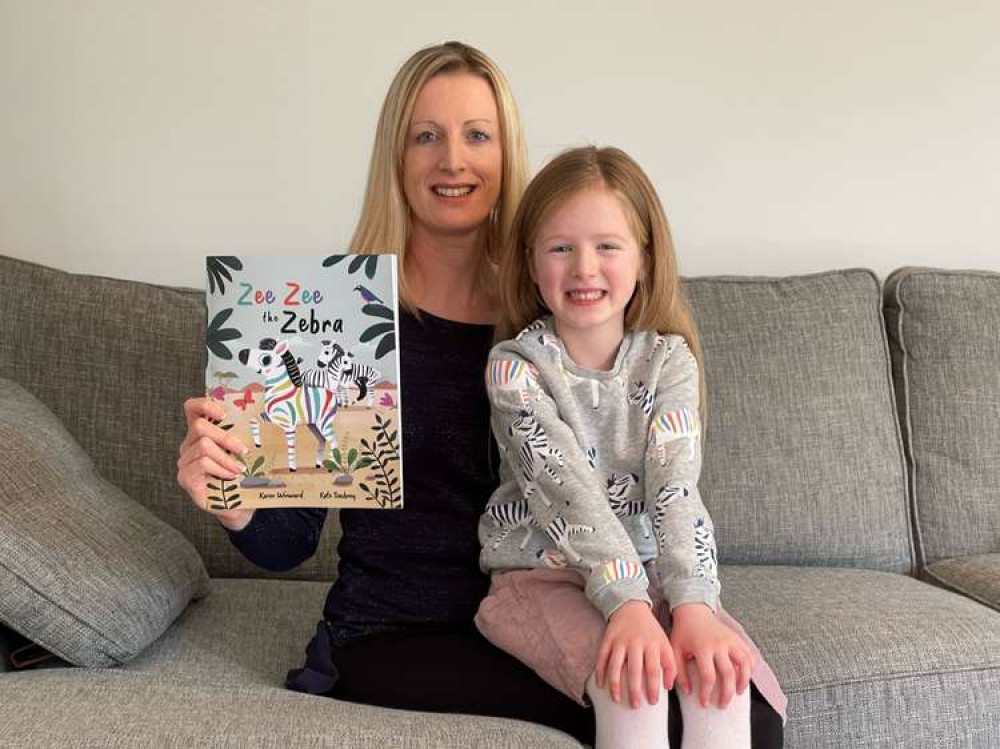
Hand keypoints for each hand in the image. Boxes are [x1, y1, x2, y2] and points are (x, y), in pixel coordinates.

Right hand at [176, 397, 253, 530]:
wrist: (240, 506)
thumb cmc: (242, 477)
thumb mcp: (243, 452)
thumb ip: (242, 435)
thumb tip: (260, 418)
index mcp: (202, 434)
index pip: (193, 409)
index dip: (204, 405)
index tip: (224, 413)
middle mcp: (189, 445)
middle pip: (200, 426)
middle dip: (225, 437)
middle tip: (243, 450)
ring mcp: (185, 461)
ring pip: (203, 446)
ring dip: (226, 457)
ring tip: (239, 469)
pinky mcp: (185, 477)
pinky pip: (202, 463)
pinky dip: (220, 468)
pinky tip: (229, 477)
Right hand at [596, 600, 676, 708]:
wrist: (631, 606)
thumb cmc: (650, 630)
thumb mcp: (664, 642)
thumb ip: (670, 663)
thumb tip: (669, 687)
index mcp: (653, 644)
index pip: (654, 669)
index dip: (653, 687)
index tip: (653, 702)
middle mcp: (636, 642)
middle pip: (634, 669)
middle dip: (634, 689)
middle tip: (635, 705)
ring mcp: (620, 640)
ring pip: (616, 665)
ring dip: (615, 683)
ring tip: (616, 698)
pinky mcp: (608, 638)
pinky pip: (602, 657)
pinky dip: (600, 671)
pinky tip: (601, 685)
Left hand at [670, 603, 756, 708]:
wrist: (693, 611)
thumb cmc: (683, 632)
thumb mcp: (675, 650)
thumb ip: (679, 672)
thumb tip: (688, 692)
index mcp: (703, 647)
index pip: (708, 676)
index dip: (707, 693)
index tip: (704, 703)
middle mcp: (719, 644)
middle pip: (729, 674)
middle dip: (727, 693)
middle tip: (723, 705)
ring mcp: (731, 640)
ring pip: (744, 664)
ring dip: (743, 681)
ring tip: (738, 692)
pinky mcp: (737, 638)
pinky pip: (749, 654)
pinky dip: (750, 667)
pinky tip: (745, 677)